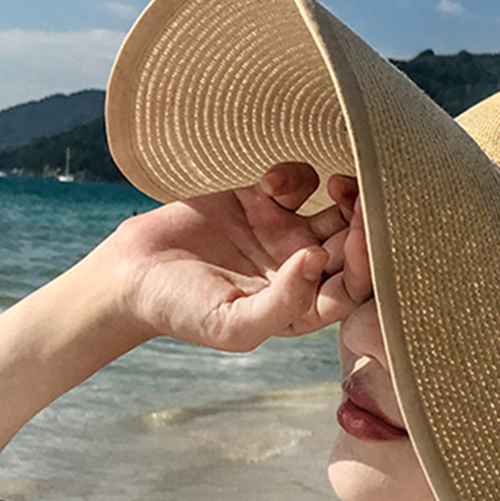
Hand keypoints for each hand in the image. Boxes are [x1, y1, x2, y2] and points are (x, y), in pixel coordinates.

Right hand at [112, 163, 371, 351]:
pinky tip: (270, 182)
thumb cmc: (183, 310)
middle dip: (365, 224)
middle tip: (360, 199)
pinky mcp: (263, 201)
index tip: (361, 237)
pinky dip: (294, 176)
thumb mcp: (232, 324)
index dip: (367, 264)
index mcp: (305, 305)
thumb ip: (282, 305)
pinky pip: (299, 182)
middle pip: (353, 246)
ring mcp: (286, 233)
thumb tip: (317, 263)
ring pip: (337, 212)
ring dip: (347, 196)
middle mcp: (303, 269)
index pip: (354, 287)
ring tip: (336, 183)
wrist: (132, 274)